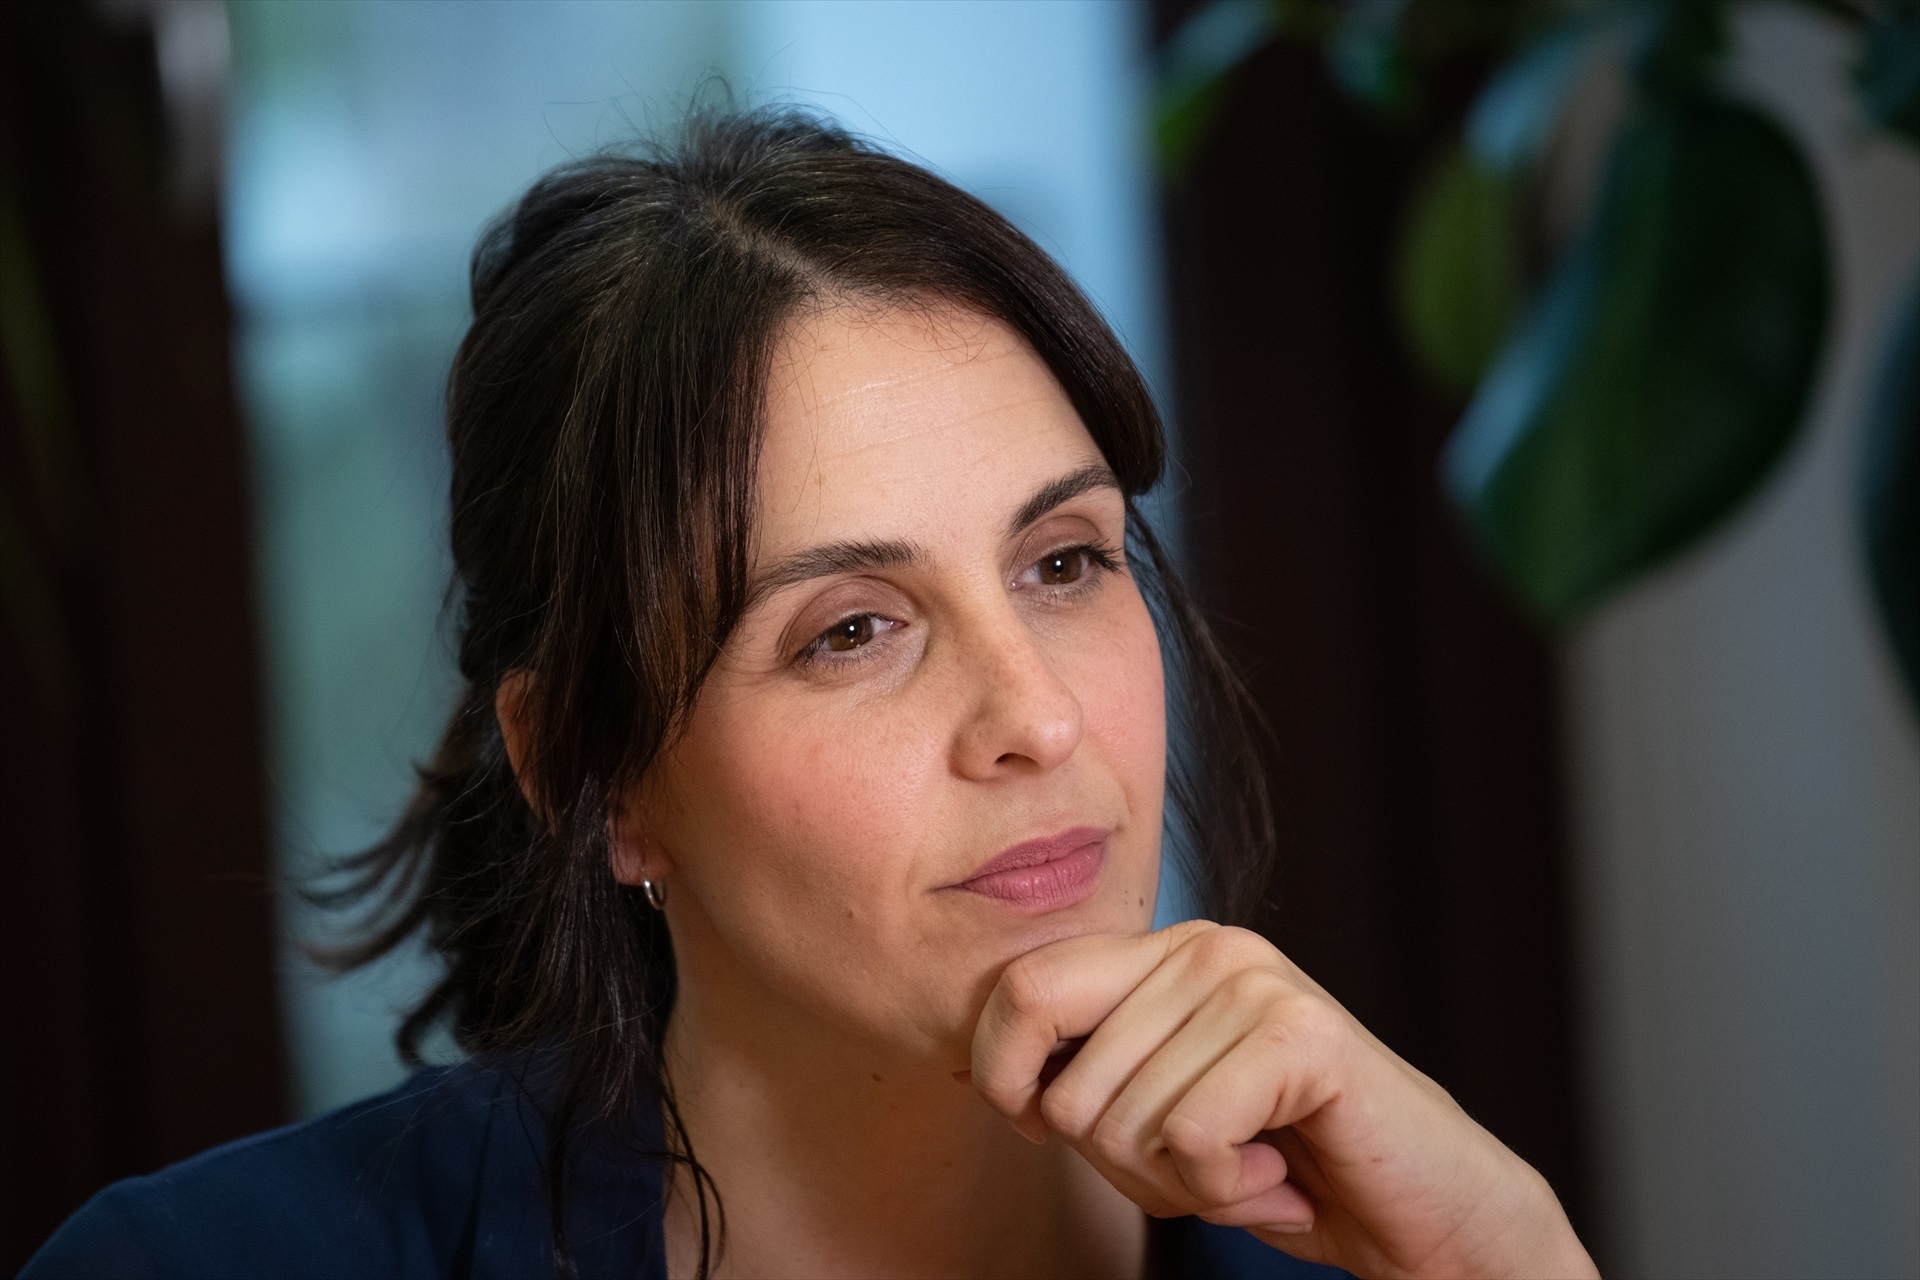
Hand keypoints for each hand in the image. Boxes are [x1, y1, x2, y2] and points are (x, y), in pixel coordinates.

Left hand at [967, 921, 1597, 1279]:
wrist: (1424, 1210)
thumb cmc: (1281, 1163)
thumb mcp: (1159, 1108)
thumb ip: (1086, 1075)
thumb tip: (985, 1074)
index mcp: (1160, 954)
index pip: (1022, 988)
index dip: (1007, 1076)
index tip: (1043, 1127)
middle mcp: (1204, 947)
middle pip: (1071, 1085)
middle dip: (1120, 1165)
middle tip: (1201, 1166)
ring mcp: (1254, 981)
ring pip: (1128, 1121)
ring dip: (1182, 1185)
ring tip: (1250, 1166)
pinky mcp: (1301, 1035)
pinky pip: (1190, 1138)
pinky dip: (1226, 1191)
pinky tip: (1280, 1176)